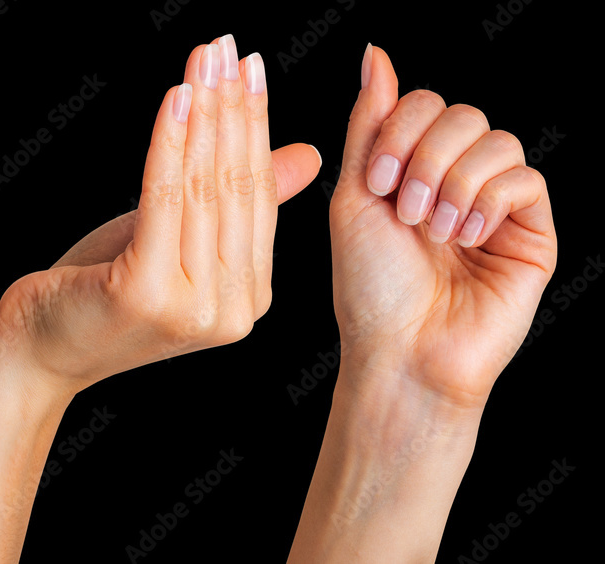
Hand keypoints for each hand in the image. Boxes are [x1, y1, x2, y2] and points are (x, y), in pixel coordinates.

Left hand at [0, 36, 319, 395]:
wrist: (38, 351)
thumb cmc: (100, 292)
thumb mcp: (177, 239)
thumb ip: (238, 201)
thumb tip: (308, 156)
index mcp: (249, 298)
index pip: (258, 196)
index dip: (255, 126)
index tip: (249, 67)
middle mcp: (232, 310)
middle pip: (234, 188)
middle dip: (231, 108)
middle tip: (227, 49)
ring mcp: (193, 308)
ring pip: (202, 188)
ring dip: (203, 113)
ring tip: (204, 59)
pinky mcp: (149, 293)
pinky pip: (163, 199)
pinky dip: (169, 141)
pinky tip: (176, 97)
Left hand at [330, 45, 556, 411]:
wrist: (402, 351)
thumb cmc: (370, 286)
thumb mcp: (354, 197)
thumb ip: (370, 125)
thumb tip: (376, 53)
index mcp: (410, 170)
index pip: (423, 104)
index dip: (400, 130)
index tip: (377, 183)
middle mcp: (453, 180)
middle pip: (461, 114)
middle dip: (426, 157)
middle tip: (406, 211)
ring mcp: (494, 205)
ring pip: (497, 141)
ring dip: (455, 183)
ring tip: (436, 232)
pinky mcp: (530, 231)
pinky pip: (525, 179)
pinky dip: (489, 202)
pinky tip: (468, 238)